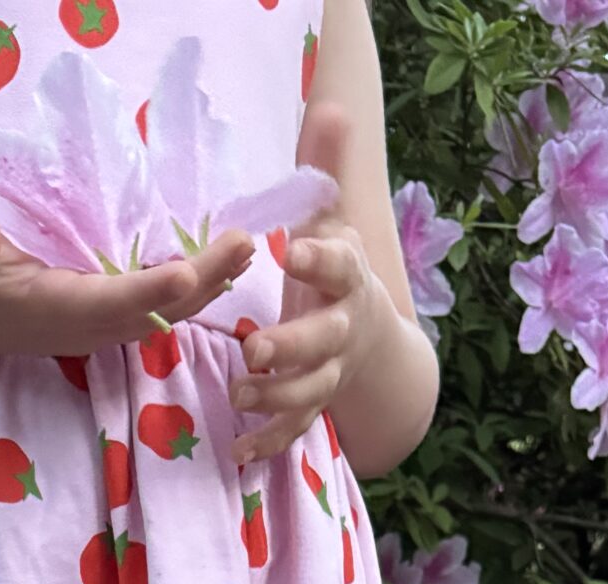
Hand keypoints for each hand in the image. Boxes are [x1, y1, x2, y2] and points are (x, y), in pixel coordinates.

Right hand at [0, 201, 254, 362]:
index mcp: (56, 309)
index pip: (110, 302)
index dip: (148, 292)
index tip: (184, 274)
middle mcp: (88, 327)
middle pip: (155, 311)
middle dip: (201, 281)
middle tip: (244, 243)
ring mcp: (101, 327)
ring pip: (164, 313)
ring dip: (207, 284)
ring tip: (247, 248)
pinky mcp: (107, 318)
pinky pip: (158, 307)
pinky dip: (192, 286)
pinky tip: (222, 260)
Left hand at [230, 102, 385, 465]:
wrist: (369, 336)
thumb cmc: (335, 269)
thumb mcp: (332, 217)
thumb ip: (325, 168)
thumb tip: (333, 107)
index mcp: (348, 278)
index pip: (340, 264)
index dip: (320, 258)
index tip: (292, 249)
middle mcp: (344, 330)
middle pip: (324, 342)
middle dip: (293, 347)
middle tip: (255, 349)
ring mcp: (331, 373)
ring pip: (311, 392)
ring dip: (277, 398)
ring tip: (240, 393)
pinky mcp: (314, 405)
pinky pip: (295, 431)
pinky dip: (269, 444)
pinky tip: (238, 453)